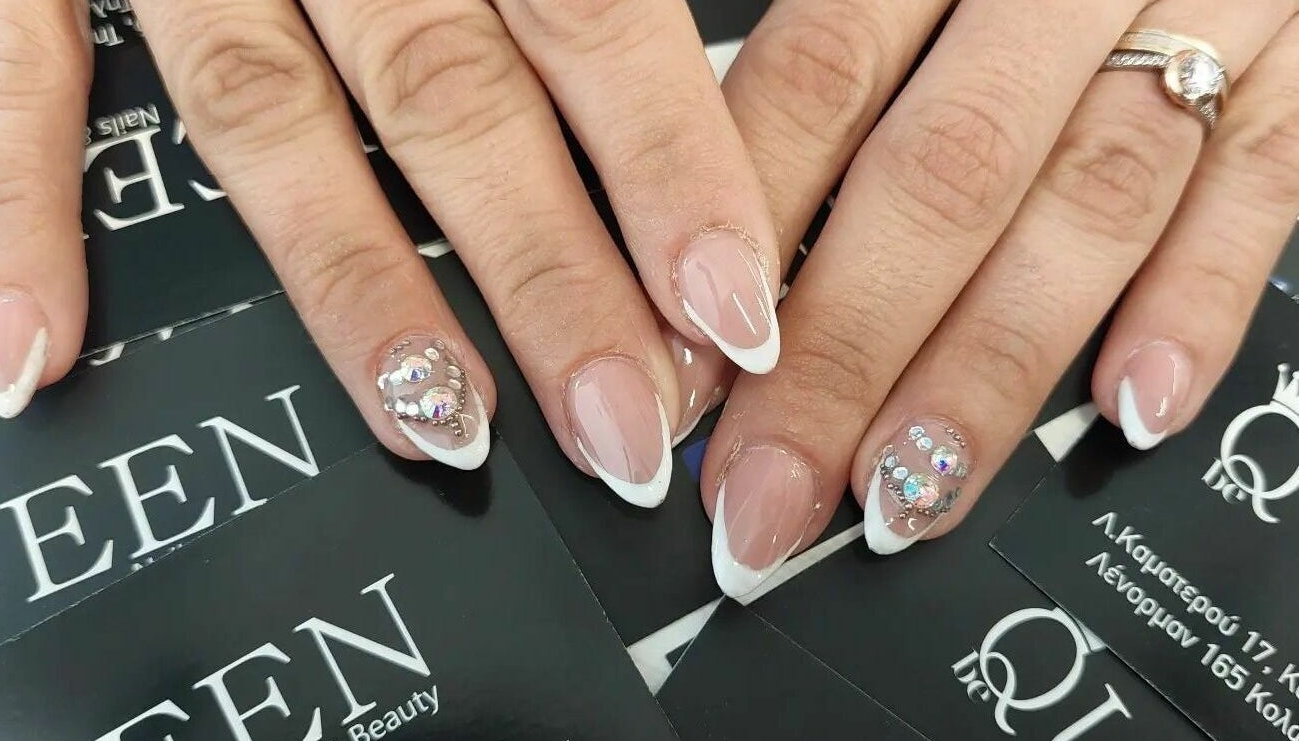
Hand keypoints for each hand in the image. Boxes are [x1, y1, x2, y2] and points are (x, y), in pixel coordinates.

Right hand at [0, 1, 781, 505]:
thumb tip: (703, 59)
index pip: (587, 10)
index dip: (666, 165)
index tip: (730, 308)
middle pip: (447, 94)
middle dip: (546, 275)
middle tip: (623, 422)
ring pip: (267, 117)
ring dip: (358, 287)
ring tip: (442, 424)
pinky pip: (12, 71)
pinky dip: (11, 206)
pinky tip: (39, 343)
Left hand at [695, 0, 1298, 595]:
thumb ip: (820, 78)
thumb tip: (712, 251)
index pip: (819, 81)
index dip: (747, 235)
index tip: (692, 370)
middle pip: (943, 179)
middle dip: (843, 358)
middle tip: (767, 490)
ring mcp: (1201, 12)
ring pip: (1088, 205)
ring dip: (988, 372)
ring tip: (905, 493)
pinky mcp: (1296, 68)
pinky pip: (1259, 186)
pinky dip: (1196, 304)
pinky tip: (1127, 407)